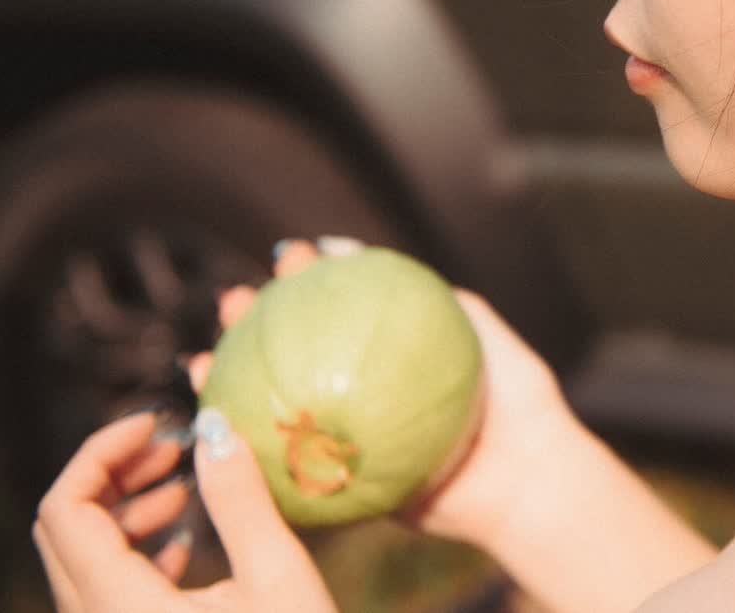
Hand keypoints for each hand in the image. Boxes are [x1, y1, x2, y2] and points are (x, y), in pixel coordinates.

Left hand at [33, 408, 337, 611]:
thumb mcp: (279, 578)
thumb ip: (240, 499)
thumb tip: (216, 426)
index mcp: (121, 608)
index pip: (65, 509)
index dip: (102, 451)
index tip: (163, 425)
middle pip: (63, 530)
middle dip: (113, 475)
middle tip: (177, 449)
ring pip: (78, 561)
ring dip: (123, 512)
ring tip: (186, 490)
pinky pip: (98, 592)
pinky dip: (129, 552)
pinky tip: (187, 545)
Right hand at [189, 237, 589, 553]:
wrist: (530, 479)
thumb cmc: (518, 406)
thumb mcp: (481, 332)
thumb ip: (433, 292)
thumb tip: (357, 248)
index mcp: (390, 356)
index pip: (340, 310)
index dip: (307, 282)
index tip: (289, 257)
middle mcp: (365, 392)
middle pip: (297, 351)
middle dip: (254, 324)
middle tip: (235, 301)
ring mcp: (350, 438)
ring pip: (280, 406)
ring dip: (233, 379)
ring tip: (204, 355)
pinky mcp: (343, 485)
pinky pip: (290, 469)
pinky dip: (249, 450)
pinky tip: (219, 426)